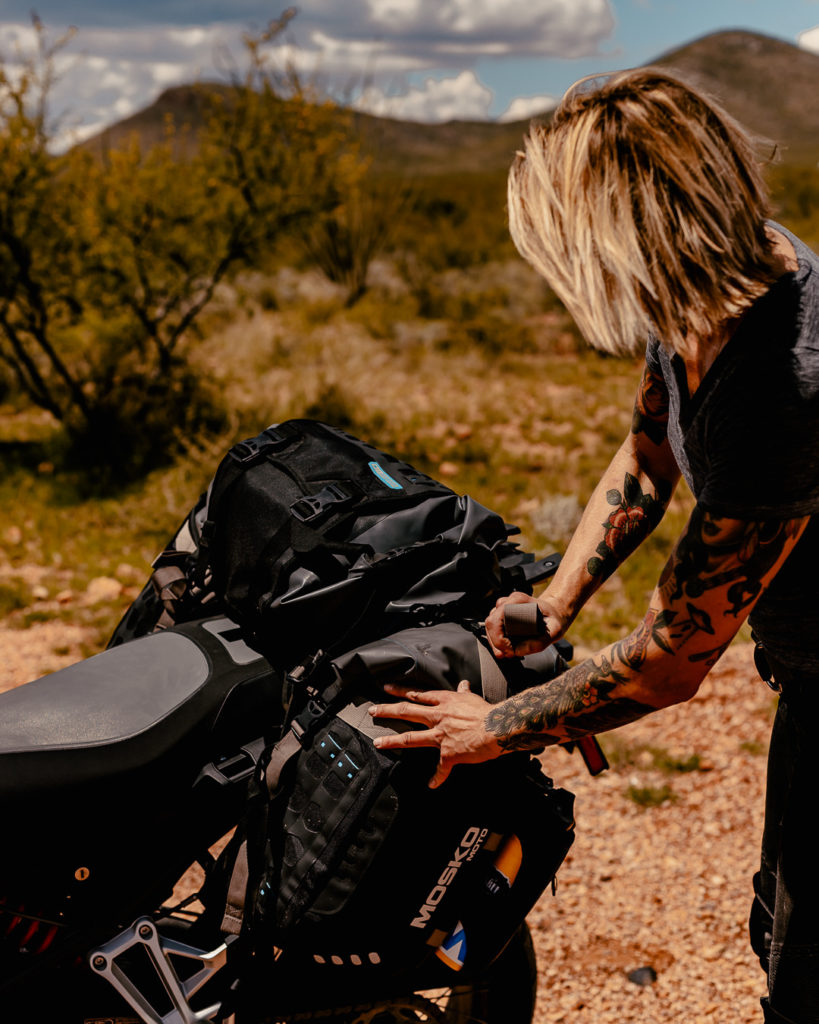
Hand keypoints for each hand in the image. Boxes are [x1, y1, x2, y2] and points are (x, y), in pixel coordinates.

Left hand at [368, 681, 503, 788]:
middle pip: (407, 712)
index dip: (401, 692)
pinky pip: (440, 769)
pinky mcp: (448, 754)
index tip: (387, 689)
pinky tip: (431, 784)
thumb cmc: (486, 712)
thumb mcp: (472, 698)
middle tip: (373, 710)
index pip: (418, 695)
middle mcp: (438, 717)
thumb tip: (463, 684)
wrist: (497, 727)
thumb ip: (464, 693)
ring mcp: (440, 736)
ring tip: (378, 743)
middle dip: (387, 711)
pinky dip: (436, 778)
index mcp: (444, 702)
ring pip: (411, 738)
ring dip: (393, 741)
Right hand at [485, 592, 565, 657]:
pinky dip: (497, 639)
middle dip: (496, 643)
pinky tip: (507, 646)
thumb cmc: (553, 619)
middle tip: (508, 654)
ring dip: (496, 642)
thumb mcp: (555, 631)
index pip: (497, 620)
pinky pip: (493, 627)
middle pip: (490, 623)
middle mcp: (508, 601)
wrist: (553, 612)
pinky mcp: (502, 613)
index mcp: (518, 601)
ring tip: (509, 651)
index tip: (510, 650)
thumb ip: (539, 642)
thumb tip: (518, 651)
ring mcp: (503, 607)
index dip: (499, 639)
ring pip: (490, 625)